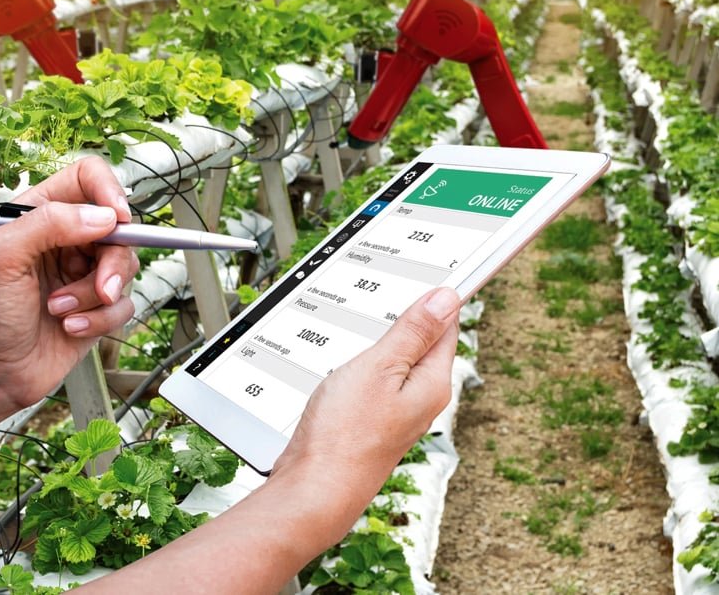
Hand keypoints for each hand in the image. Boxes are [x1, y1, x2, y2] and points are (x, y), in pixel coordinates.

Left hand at [0, 158, 139, 423]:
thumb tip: (101, 216)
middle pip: (118, 227)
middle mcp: (66, 239)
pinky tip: (71, 327)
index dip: (108, 191)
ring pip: (125, 267)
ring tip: (62, 310)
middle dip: (111, 262)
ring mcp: (84, 273)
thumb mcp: (1, 258)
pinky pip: (124, 304)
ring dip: (96, 295)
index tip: (116, 218)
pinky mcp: (98, 306)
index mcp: (39, 215)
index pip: (87, 179)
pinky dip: (100, 319)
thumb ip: (47, 224)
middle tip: (100, 286)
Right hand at [270, 287, 459, 529]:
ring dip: (384, 341)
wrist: (314, 487)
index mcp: (432, 383)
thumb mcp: (379, 368)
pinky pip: (377, 382)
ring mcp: (396, 413)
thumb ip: (412, 333)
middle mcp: (421, 400)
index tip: (431, 273)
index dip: (438, 298)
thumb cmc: (344, 435)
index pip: (446, 327)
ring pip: (398, 363)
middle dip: (409, 317)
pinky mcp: (371, 422)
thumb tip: (446, 300)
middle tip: (394, 290)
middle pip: (424, 344)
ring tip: (369, 322)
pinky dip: (366, 364)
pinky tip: (349, 361)